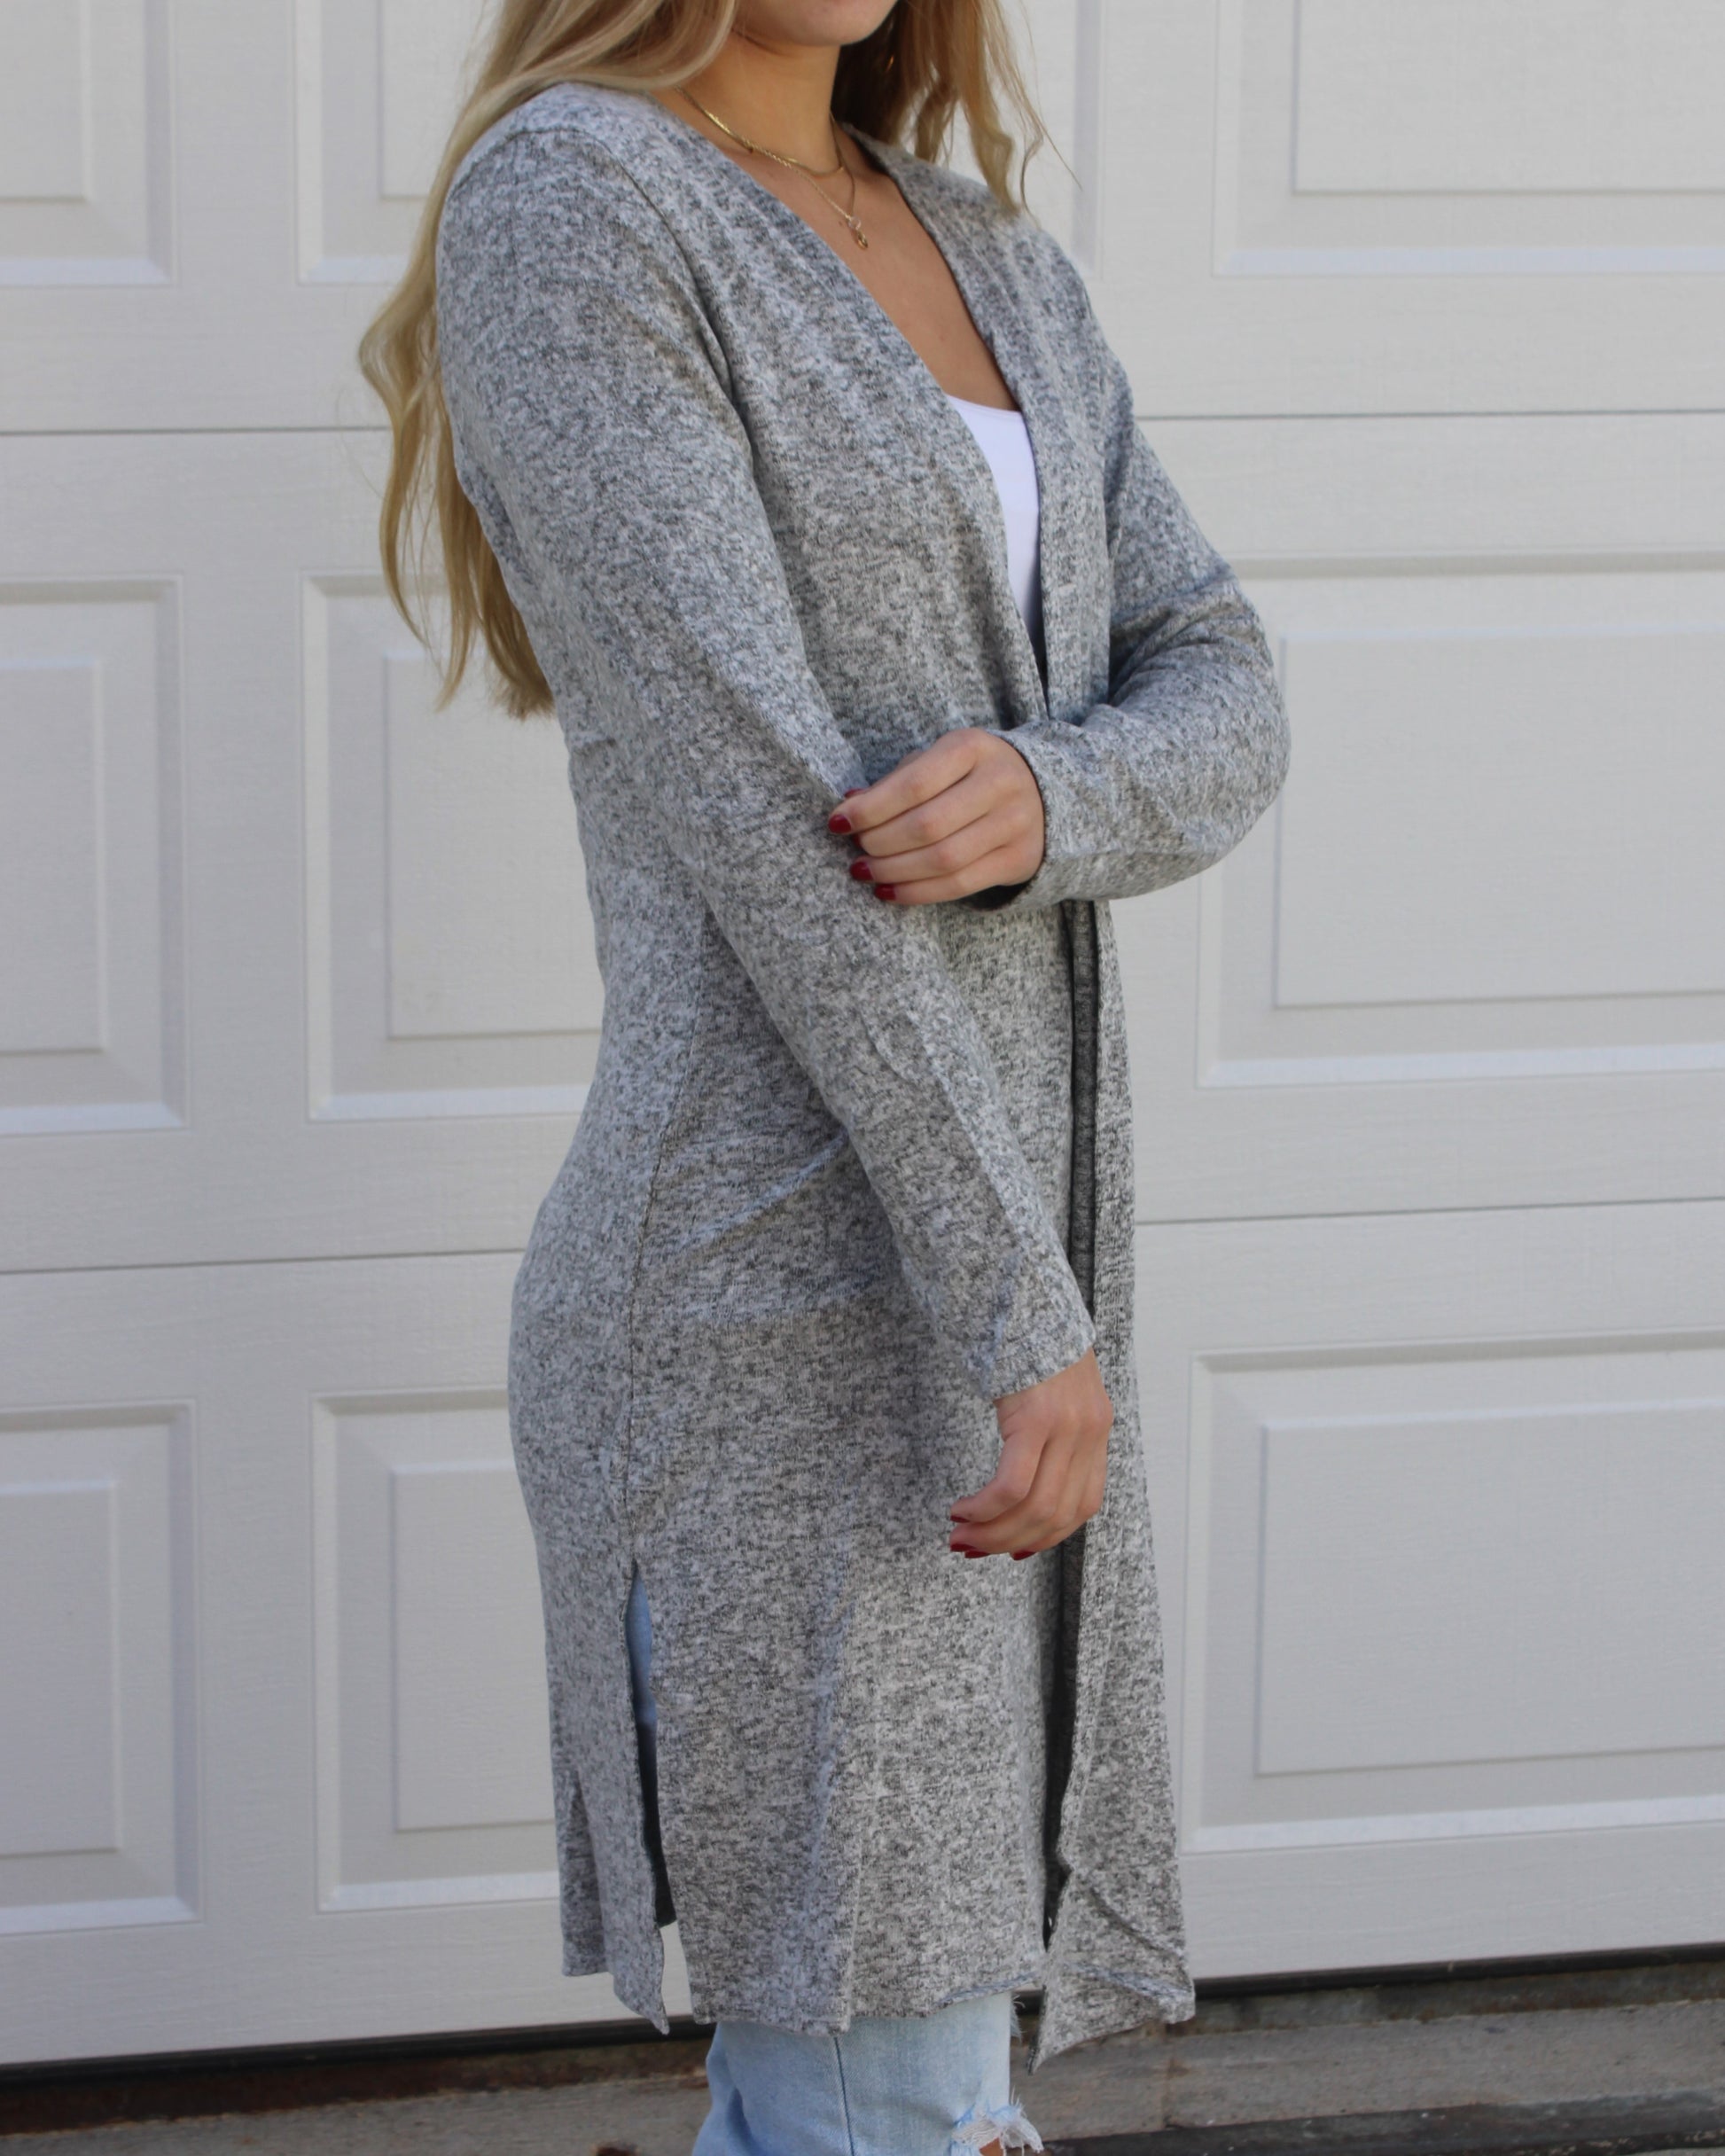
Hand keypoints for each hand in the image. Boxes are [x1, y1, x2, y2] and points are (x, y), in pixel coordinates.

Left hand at [829, 728, 1044, 903]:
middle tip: (855, 851)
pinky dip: (917, 892)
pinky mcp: (1018, 859)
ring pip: (943, 859)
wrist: (1046, 794)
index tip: (837, 822)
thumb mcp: (941, 761)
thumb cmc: (973, 775)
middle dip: (879, 843)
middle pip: (927, 825)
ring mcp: (1014, 823)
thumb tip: (849, 805)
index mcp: (972, 748)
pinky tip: (889, 890)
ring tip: (865, 873)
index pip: (914, 783)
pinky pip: (960, 884)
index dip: (870, 808)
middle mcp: (999, 783)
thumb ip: (897, 781)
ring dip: (894, 871)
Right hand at [948, 1348, 1111, 1558]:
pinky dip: (984, 1507)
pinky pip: (1011, 1485)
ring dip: (992, 1530)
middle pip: (1056, 1516)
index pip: (1083, 1506)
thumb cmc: (1031, 1343)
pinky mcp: (1037, 1419)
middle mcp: (1090, 1433)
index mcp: (1097, 1430)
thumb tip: (1026, 1480)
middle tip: (972, 1547)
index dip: (1048, 1537)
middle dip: (1010, 1542)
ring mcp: (1067, 1427)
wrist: (1024, 1295)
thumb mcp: (1056, 1392)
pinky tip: (962, 1507)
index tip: (1013, 1549)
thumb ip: (1053, 1432)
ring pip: (1034, 1508)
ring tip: (960, 1533)